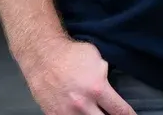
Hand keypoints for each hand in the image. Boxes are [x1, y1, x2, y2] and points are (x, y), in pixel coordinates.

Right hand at [21, 37, 136, 114]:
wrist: (42, 55)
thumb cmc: (70, 54)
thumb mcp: (96, 59)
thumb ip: (105, 76)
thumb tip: (111, 88)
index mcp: (97, 89)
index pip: (120, 111)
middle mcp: (83, 105)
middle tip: (112, 114)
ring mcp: (67, 113)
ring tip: (96, 113)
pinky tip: (79, 113)